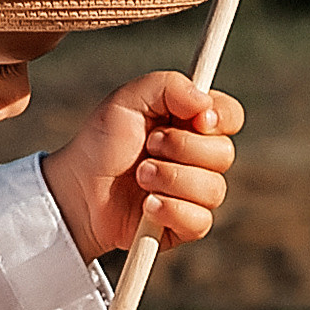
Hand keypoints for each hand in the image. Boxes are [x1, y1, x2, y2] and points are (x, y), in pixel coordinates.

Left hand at [43, 74, 242, 260]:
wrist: (78, 190)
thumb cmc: (102, 142)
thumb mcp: (127, 99)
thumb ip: (168, 86)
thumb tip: (206, 104)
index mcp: (192, 122)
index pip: (231, 116)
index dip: (221, 118)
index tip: (197, 119)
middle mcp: (199, 157)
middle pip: (225, 154)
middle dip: (182, 149)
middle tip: (149, 146)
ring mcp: (194, 192)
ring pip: (213, 189)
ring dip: (170, 179)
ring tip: (139, 176)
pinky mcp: (185, 224)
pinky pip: (200, 220)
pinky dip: (170, 210)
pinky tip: (146, 206)